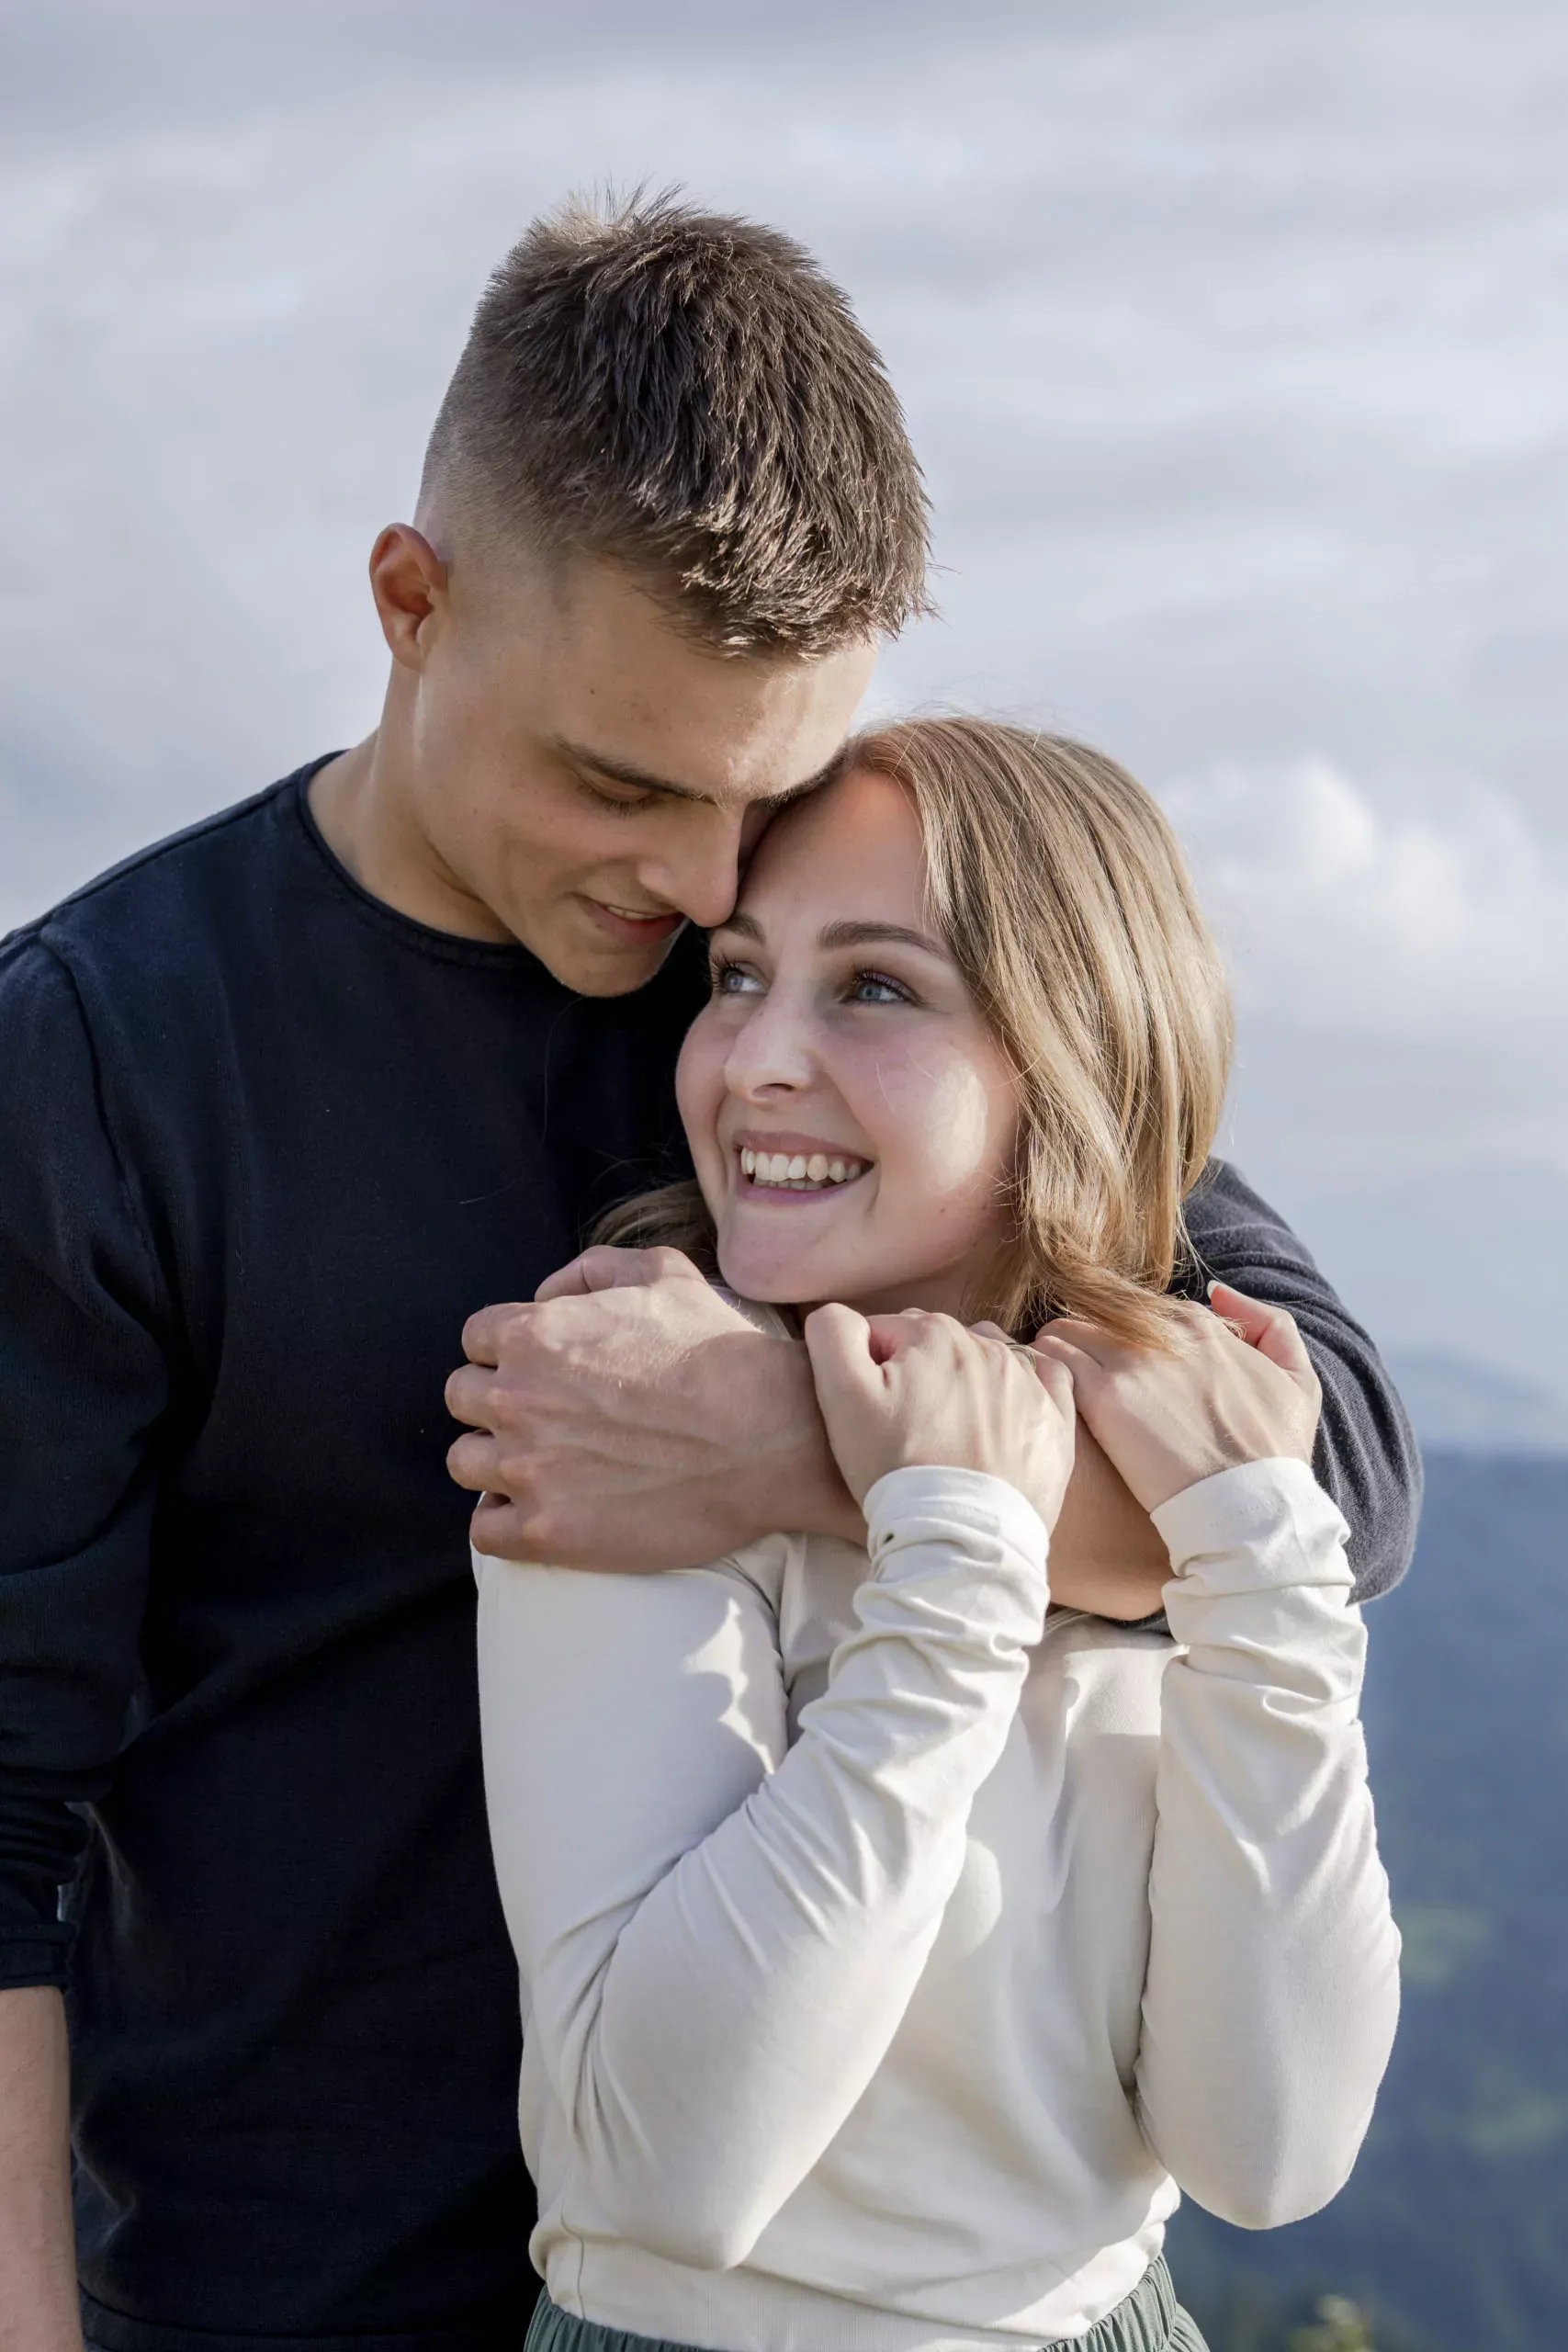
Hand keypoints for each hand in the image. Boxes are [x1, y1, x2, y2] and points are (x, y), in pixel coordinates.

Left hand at [446, 1246, 855, 1568]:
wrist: (770, 1437)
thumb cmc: (721, 1354)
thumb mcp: (664, 1274)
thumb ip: (592, 1270)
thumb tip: (547, 1294)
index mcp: (534, 1335)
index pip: (477, 1339)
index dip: (508, 1352)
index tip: (540, 1371)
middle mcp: (517, 1399)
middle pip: (463, 1398)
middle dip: (496, 1403)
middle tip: (544, 1417)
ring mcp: (527, 1469)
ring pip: (465, 1463)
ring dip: (495, 1461)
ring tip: (541, 1465)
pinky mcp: (545, 1531)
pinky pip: (483, 1530)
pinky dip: (503, 1522)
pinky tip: (542, 1510)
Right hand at [803, 1305, 1075, 1523]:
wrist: (960, 1540)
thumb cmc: (896, 1468)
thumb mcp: (840, 1396)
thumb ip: (833, 1334)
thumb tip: (840, 1313)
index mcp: (933, 1333)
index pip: (885, 1332)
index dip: (867, 1369)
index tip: (868, 1411)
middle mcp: (987, 1346)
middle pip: (935, 1345)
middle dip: (916, 1372)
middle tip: (902, 1427)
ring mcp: (1028, 1382)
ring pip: (985, 1360)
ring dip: (964, 1381)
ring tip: (946, 1430)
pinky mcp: (1056, 1420)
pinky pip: (1046, 1380)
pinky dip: (1024, 1387)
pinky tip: (1005, 1411)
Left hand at [1034, 1282, 1320, 1514]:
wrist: (1253, 1507)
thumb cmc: (1277, 1456)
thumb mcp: (1299, 1381)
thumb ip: (1269, 1324)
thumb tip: (1218, 1292)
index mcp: (1201, 1326)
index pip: (1137, 1310)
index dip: (1120, 1339)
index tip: (1115, 1369)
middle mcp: (1163, 1333)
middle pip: (1095, 1314)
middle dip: (1081, 1339)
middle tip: (1072, 1375)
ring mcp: (1131, 1360)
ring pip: (1064, 1329)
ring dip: (1053, 1351)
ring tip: (1050, 1387)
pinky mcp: (1104, 1395)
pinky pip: (1050, 1358)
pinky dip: (1040, 1371)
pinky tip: (1042, 1399)